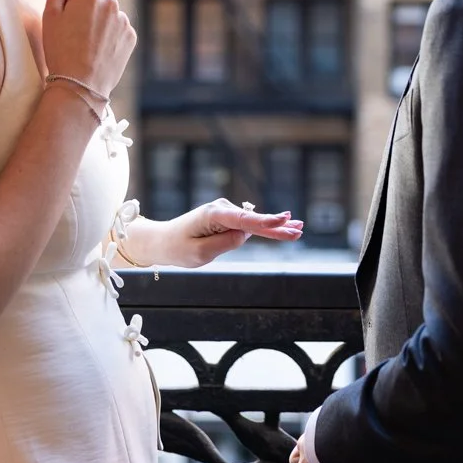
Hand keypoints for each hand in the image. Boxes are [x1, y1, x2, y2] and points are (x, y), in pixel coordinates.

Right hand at [42, 0, 135, 97]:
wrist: (80, 85)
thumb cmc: (60, 50)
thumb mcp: (49, 14)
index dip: (67, 6)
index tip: (64, 24)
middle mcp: (111, 1)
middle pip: (93, 1)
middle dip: (84, 14)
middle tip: (73, 37)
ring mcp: (123, 20)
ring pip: (106, 16)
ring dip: (98, 25)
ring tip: (86, 47)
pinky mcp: (131, 36)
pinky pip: (117, 31)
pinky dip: (109, 38)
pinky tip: (98, 52)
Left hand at [158, 198, 303, 267]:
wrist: (163, 241)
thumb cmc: (178, 248)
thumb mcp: (199, 253)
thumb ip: (225, 244)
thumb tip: (246, 235)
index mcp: (213, 215)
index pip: (243, 220)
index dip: (264, 222)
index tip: (282, 220)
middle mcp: (221, 209)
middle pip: (254, 220)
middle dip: (277, 225)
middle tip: (299, 229)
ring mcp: (226, 213)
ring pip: (254, 223)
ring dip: (274, 228)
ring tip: (298, 230)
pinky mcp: (227, 219)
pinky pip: (249, 225)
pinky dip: (265, 228)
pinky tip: (284, 228)